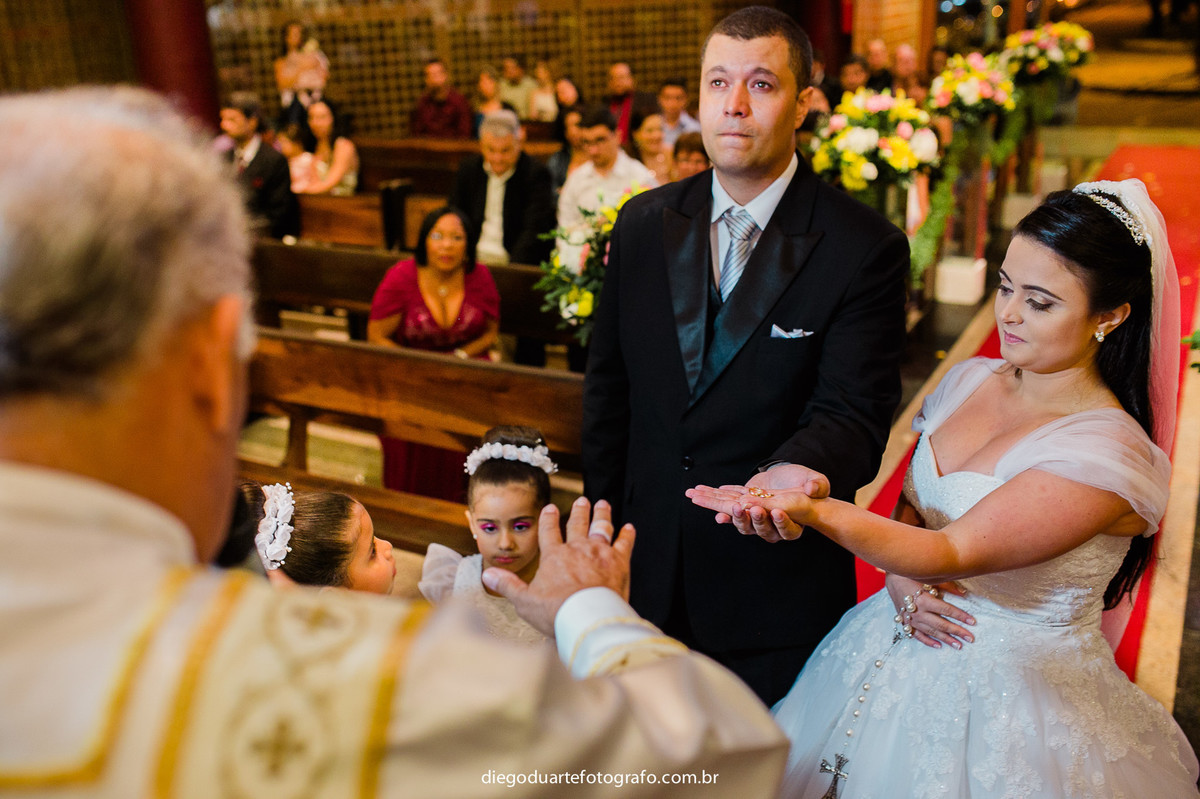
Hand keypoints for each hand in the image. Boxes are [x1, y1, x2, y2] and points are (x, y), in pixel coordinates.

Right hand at [483, 497, 635, 635]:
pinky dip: (627, 534)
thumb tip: (487, 575)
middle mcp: (577, 549)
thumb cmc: (556, 612)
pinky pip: (624, 543)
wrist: (588, 618)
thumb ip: (508, 585)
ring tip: (602, 504)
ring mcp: (599, 553)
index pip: (549, 532)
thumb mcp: (525, 601)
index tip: (550, 509)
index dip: (549, 519)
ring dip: (601, 515)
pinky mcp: (619, 562)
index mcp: (554, 556)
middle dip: (579, 511)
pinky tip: (629, 528)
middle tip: (582, 500)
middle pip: (577, 524)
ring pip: (601, 527)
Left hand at [686, 465, 828, 543]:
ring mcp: (752, 514)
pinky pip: (724, 503)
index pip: (784, 528)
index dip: (779, 521)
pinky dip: (710, 499)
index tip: (774, 510)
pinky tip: (697, 495)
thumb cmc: (807, 485)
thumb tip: (811, 489)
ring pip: (735, 515)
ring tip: (702, 498)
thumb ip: (817, 485)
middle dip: (745, 517)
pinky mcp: (741, 503)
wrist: (791, 480)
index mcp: (790, 524)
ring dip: (718, 506)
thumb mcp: (817, 482)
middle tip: (741, 506)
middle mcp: (768, 524)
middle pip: (755, 526)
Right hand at [886, 574, 974, 648]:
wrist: (892, 577)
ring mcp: (911, 619)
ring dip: (945, 639)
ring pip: (931, 631)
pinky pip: (917, 634)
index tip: (972, 621)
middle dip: (957, 631)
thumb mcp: (929, 578)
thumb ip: (947, 587)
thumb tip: (964, 594)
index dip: (960, 616)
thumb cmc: (911, 575)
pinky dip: (927, 641)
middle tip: (970, 638)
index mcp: (924, 600)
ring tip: (958, 645)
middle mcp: (917, 612)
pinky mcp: (906, 622)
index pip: (946, 610)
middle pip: (941, 624)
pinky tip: (938, 646)